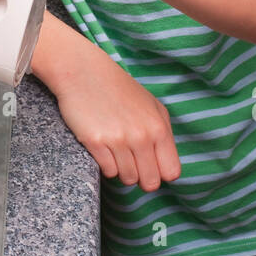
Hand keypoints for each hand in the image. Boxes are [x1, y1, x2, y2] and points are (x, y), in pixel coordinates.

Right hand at [53, 46, 181, 191]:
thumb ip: (163, 134)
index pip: (171, 172)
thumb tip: (166, 165)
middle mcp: (141, 137)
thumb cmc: (118, 88)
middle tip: (132, 162)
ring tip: (116, 149)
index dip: (161, 173)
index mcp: (159, 128)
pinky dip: (106, 164)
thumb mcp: (151, 105)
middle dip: (142, 177)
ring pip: (127, 179)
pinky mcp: (96, 143)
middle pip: (150, 182)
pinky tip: (103, 147)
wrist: (83, 72)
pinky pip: (108, 171)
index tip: (152, 166)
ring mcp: (118, 141)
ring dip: (122, 169)